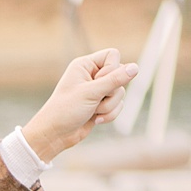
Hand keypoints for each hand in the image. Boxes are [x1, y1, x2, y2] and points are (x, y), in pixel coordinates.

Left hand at [22, 49, 139, 161]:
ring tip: (94, 113)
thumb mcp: (91, 93)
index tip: (99, 82)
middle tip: (95, 101)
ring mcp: (97, 90)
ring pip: (120, 93)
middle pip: (120, 75)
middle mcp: (93, 75)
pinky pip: (118, 105)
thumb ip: (114, 80)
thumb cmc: (66, 110)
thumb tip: (136, 68)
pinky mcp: (101, 104)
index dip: (112, 69)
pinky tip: (96, 121)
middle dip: (111, 93)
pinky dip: (109, 114)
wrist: (55, 135)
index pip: (113, 55)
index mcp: (85, 65)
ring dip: (109, 106)